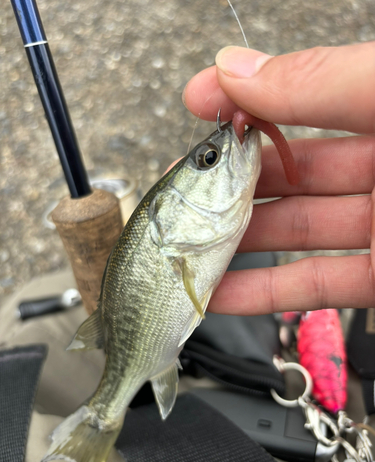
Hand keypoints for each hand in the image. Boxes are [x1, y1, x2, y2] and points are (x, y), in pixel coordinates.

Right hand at [182, 43, 374, 314]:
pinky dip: (266, 292)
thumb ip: (322, 84)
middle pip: (290, 175)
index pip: (304, 99)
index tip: (196, 101)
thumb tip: (235, 68)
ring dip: (237, 244)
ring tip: (185, 246)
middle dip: (230, 180)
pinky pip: (316, 284)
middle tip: (179, 189)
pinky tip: (219, 294)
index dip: (245, 99)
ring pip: (295, 233)